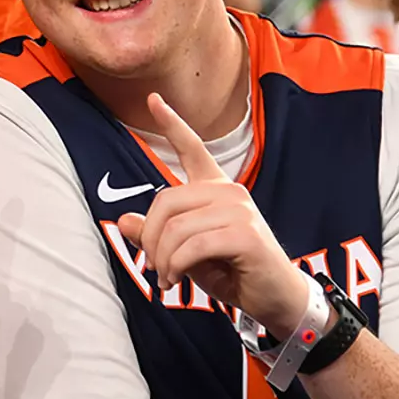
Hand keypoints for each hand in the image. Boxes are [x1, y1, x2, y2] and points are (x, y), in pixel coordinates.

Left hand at [115, 93, 309, 334]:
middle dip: (151, 239)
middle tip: (153, 266)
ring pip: (177, 227)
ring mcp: (240, 210)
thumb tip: (124, 220)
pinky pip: (192, 246)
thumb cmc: (231, 271)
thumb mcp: (185, 253)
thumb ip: (157, 235)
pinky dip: (176, 266)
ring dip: (163, 259)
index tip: (153, 99)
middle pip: (166, 201)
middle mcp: (229, 192)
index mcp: (216, 189)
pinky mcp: (245, 234)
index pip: (192, 148)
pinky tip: (176, 279)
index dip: (171, 123)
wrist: (274, 299)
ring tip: (166, 278)